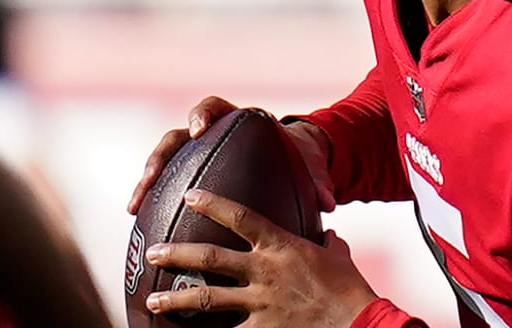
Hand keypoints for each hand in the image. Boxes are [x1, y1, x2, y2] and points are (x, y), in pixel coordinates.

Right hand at [127, 97, 335, 213]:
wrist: (293, 162)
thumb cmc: (301, 158)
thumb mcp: (309, 165)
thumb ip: (317, 180)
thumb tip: (328, 203)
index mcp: (237, 120)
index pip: (212, 108)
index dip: (201, 115)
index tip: (197, 130)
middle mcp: (210, 135)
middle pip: (176, 137)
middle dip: (161, 154)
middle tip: (153, 175)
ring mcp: (196, 156)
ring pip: (163, 163)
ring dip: (146, 183)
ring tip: (135, 207)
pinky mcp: (189, 177)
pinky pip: (166, 187)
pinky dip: (154, 202)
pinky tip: (143, 226)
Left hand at [145, 189, 376, 327]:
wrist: (357, 320)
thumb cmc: (349, 287)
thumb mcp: (338, 256)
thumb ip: (326, 243)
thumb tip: (328, 234)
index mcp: (281, 245)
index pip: (241, 217)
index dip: (213, 204)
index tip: (190, 196)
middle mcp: (265, 270)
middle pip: (211, 258)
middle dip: (177, 254)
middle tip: (153, 252)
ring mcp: (260, 301)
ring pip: (208, 298)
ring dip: (177, 298)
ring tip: (154, 300)